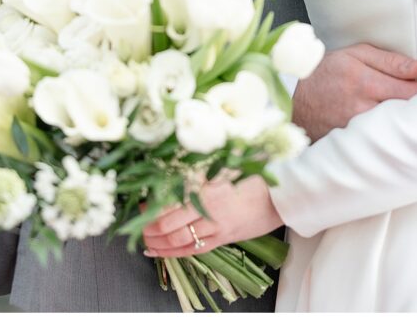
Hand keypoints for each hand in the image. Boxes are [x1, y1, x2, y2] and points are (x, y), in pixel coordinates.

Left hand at [142, 175, 282, 257]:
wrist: (280, 196)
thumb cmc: (254, 175)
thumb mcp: (226, 164)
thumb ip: (201, 166)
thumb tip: (173, 163)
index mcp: (209, 185)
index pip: (172, 198)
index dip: (153, 204)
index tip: (142, 202)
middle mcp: (210, 207)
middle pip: (170, 221)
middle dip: (150, 225)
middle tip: (137, 224)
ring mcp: (216, 226)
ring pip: (178, 238)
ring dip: (157, 241)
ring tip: (144, 239)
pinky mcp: (222, 239)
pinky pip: (192, 249)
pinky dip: (172, 253)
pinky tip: (158, 251)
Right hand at [293, 42, 416, 141]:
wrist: (294, 100)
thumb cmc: (326, 72)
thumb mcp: (355, 54)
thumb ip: (389, 61)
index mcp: (365, 82)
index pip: (412, 93)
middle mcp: (362, 110)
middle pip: (408, 117)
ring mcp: (357, 133)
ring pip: (398, 135)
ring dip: (413, 131)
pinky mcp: (353, 148)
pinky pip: (382, 147)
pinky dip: (395, 144)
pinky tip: (405, 142)